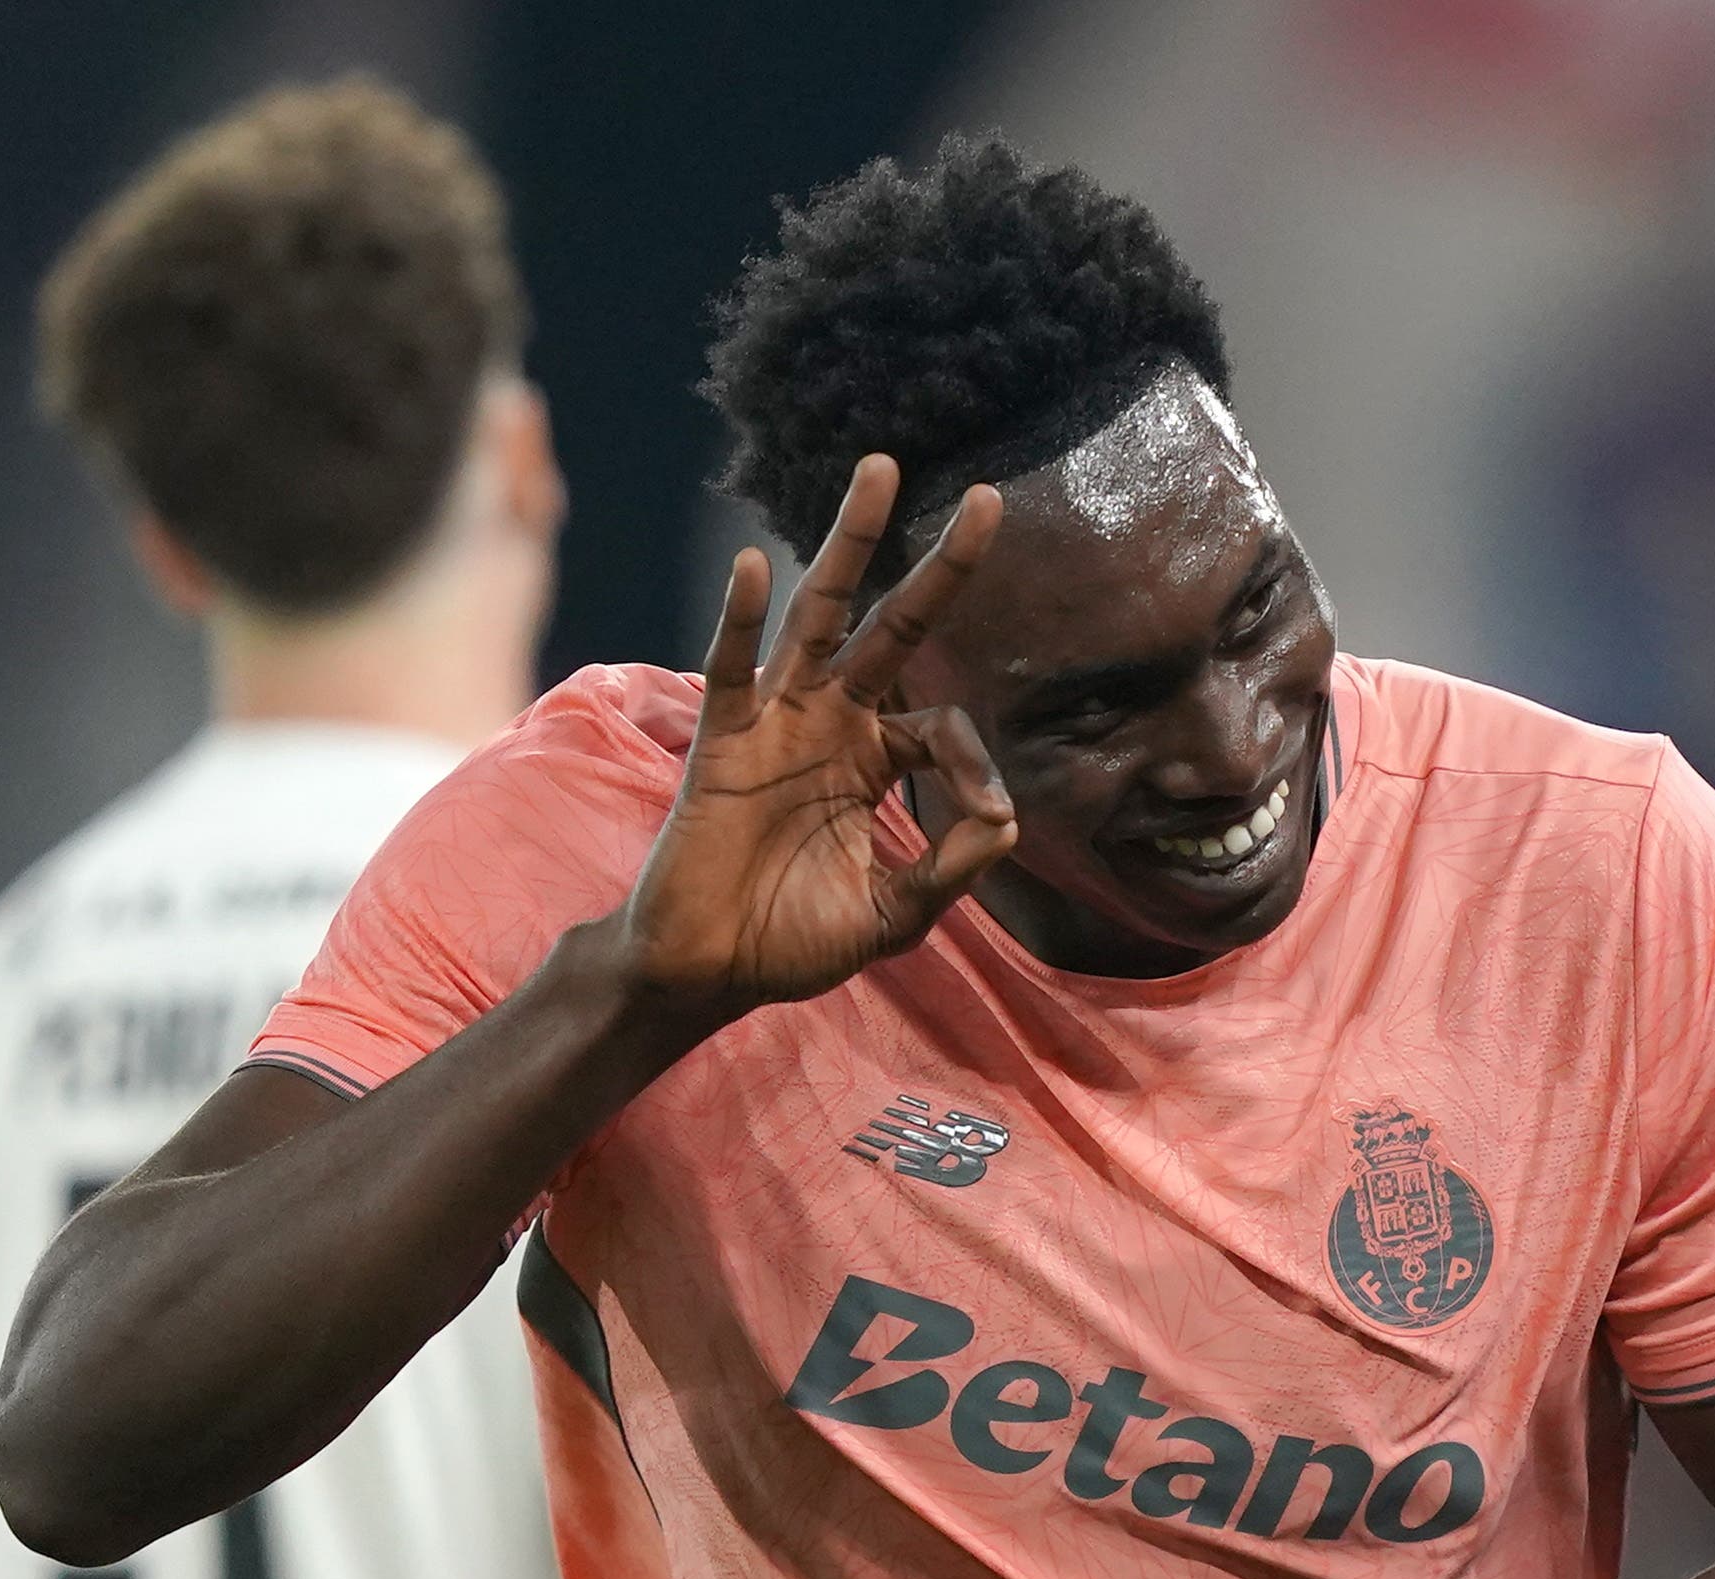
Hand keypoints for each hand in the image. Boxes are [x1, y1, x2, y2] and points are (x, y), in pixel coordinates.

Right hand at [615, 455, 1017, 1017]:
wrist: (709, 971)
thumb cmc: (792, 940)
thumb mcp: (894, 914)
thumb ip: (950, 868)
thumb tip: (1005, 819)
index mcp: (872, 759)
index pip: (943, 725)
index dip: (974, 765)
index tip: (984, 818)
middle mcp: (829, 723)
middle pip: (893, 626)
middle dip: (940, 567)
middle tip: (992, 499)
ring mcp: (776, 722)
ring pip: (819, 615)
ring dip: (849, 545)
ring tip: (882, 472)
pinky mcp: (722, 743)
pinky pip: (729, 670)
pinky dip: (735, 620)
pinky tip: (748, 569)